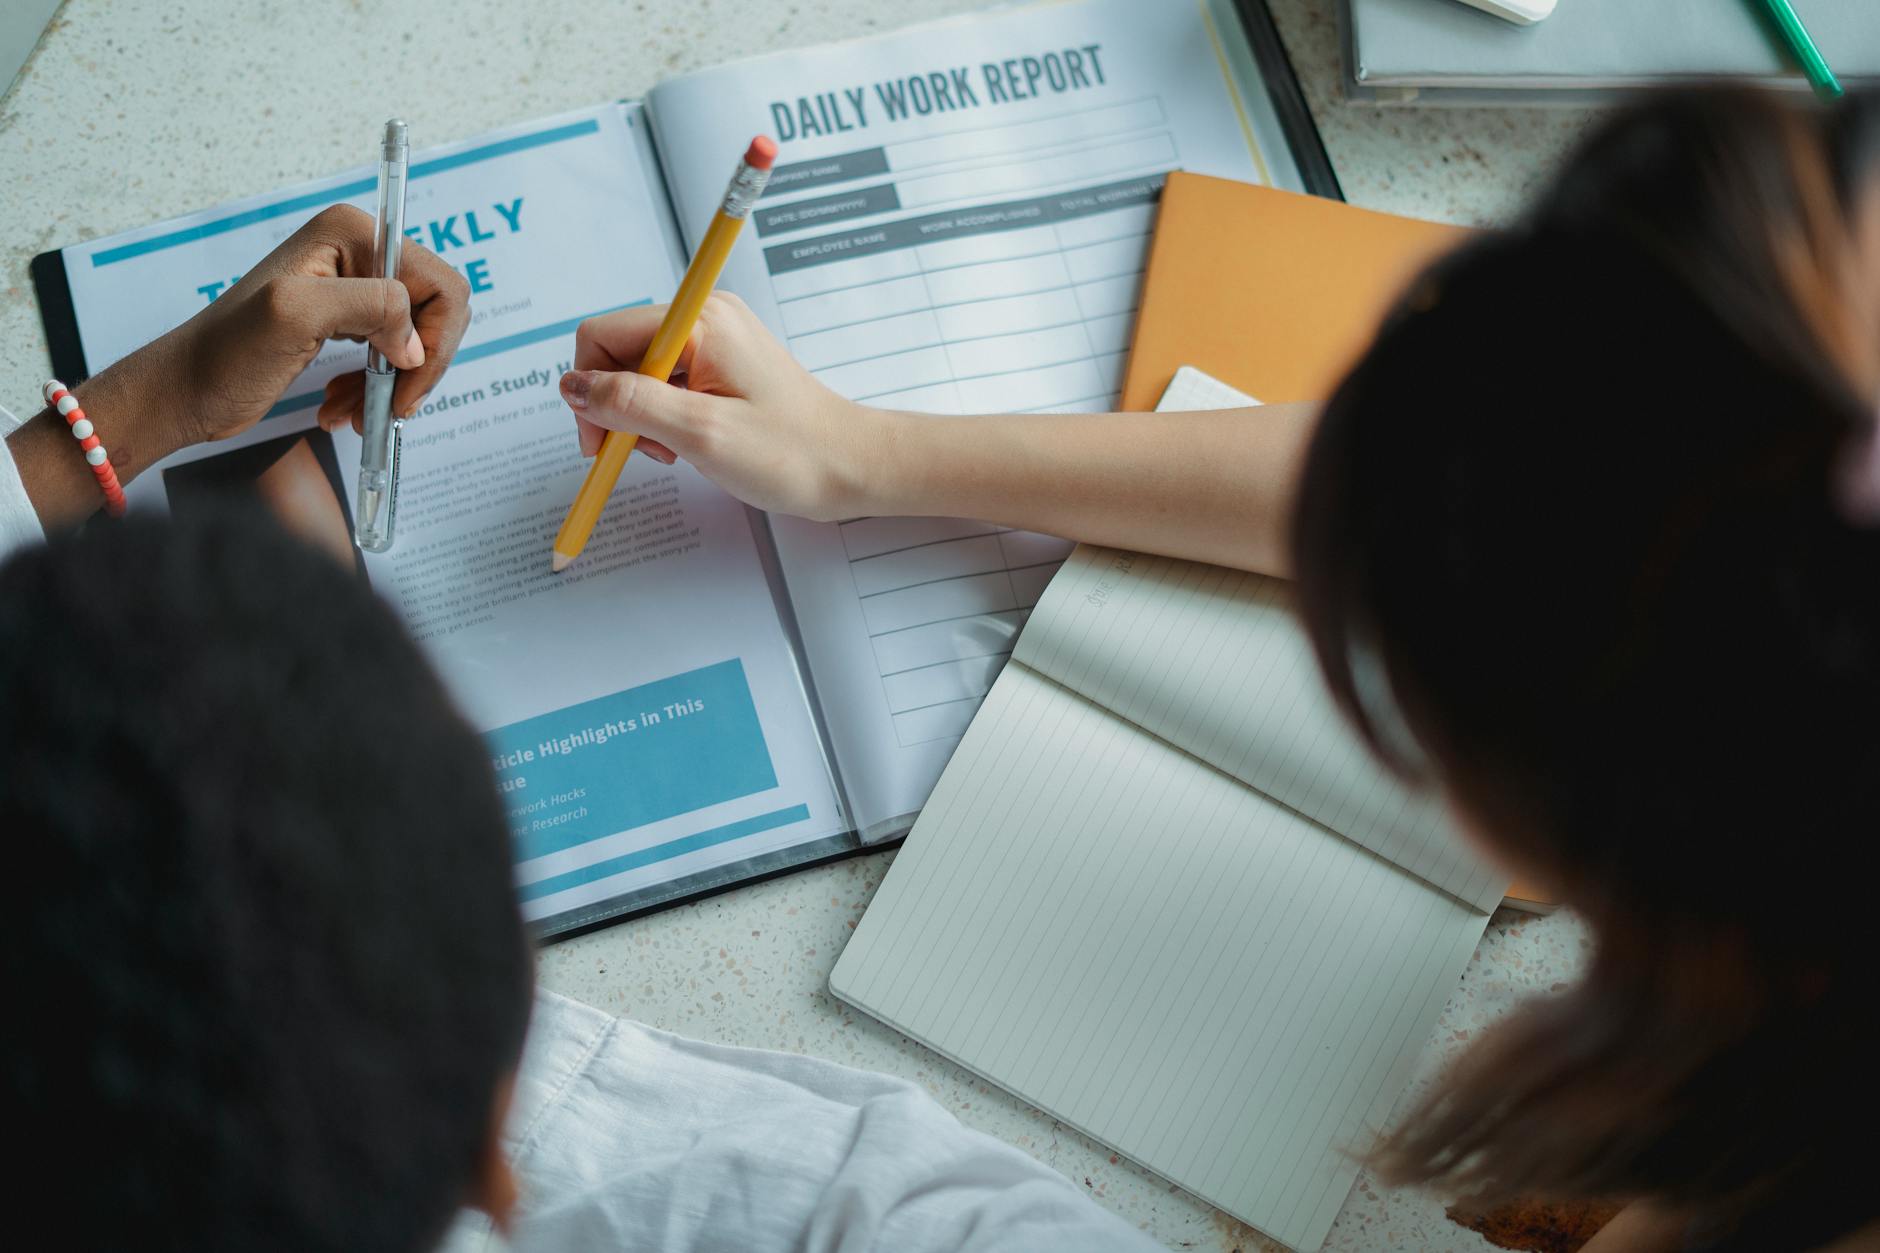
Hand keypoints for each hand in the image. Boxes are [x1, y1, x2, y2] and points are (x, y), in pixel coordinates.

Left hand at [9, 204, 470, 528]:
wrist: (186, 390)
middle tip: (392, 407)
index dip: (432, 341)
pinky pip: (392, 356)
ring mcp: (353, 287)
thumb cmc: (225, 355)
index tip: (403, 383)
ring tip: (356, 412)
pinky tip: (344, 406)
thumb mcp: (295, 316)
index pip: (439, 285)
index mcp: (353, 234)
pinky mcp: (347, 321)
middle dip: (419, 367)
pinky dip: (376, 390)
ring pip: (418, 340)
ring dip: (394, 385)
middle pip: (437, 313)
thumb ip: (368, 305)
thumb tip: (415, 341)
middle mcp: (359, 252)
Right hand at [559, 293, 886, 520]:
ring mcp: (716, 343)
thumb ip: (629, 404)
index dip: (589, 389)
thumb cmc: (791, 453)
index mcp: (699, 322)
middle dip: (617, 407)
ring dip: (640, 418)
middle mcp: (705, 321)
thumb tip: (572, 387)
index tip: (602, 441)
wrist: (852, 469)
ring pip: (640, 374)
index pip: (603, 334)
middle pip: (618, 353)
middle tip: (643, 452)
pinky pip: (668, 385)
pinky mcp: (723, 368)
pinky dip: (663, 419)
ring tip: (673, 452)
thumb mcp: (700, 433)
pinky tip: (686, 445)